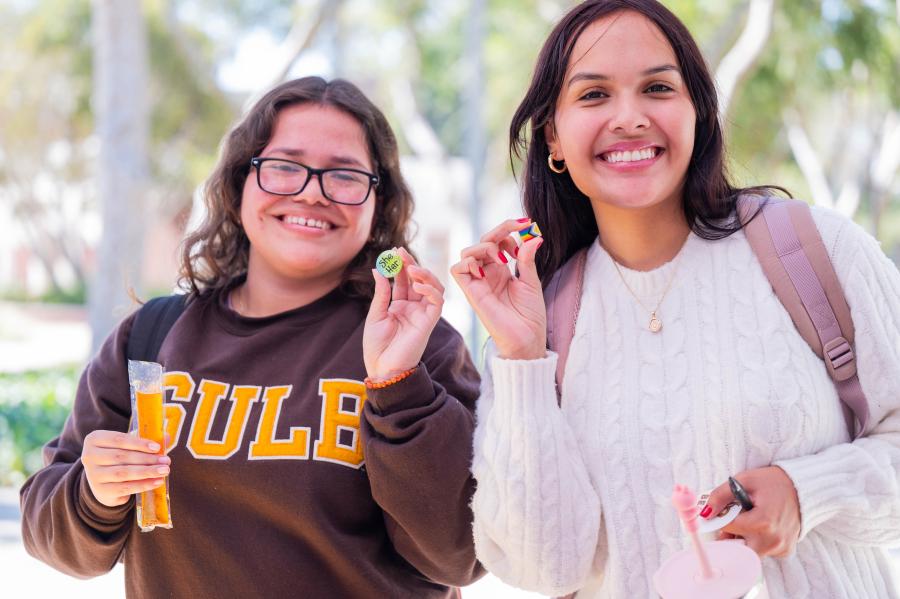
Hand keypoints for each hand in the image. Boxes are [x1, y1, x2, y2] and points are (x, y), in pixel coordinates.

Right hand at [81, 430, 170, 507]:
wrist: (104, 481)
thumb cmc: (118, 457)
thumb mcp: (127, 446)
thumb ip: (144, 441)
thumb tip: (167, 437)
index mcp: (95, 439)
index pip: (119, 439)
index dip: (139, 443)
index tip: (157, 447)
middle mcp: (89, 456)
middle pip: (122, 457)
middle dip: (147, 459)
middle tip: (166, 460)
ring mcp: (93, 475)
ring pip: (124, 473)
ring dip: (147, 472)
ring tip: (164, 470)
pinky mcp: (100, 490)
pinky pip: (125, 487)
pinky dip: (143, 485)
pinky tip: (157, 482)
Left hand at [363, 247, 444, 380]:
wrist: (383, 370)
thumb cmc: (377, 347)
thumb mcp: (375, 315)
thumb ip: (381, 293)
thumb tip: (379, 269)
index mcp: (400, 305)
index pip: (403, 280)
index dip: (400, 265)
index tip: (394, 251)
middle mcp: (414, 307)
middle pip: (418, 280)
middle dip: (411, 264)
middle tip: (401, 252)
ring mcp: (423, 314)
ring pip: (433, 287)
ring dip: (424, 275)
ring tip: (411, 267)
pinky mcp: (429, 322)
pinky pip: (437, 302)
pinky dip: (431, 291)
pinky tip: (418, 285)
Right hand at [450, 218, 545, 359]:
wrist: (527, 338)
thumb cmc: (529, 315)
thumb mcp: (531, 281)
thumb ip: (526, 259)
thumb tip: (533, 236)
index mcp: (502, 269)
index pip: (498, 240)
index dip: (509, 229)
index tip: (527, 224)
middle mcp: (488, 273)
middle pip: (483, 241)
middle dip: (499, 230)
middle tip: (517, 229)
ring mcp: (479, 282)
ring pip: (468, 251)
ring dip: (485, 246)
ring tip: (503, 257)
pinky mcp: (471, 292)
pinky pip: (457, 270)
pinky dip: (469, 262)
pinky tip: (487, 267)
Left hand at [703, 466, 800, 557]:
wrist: (803, 489)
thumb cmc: (773, 482)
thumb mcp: (744, 480)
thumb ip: (720, 495)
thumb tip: (705, 512)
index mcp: (762, 523)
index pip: (726, 528)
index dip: (719, 518)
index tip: (720, 511)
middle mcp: (772, 540)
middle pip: (736, 547)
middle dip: (729, 534)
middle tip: (734, 519)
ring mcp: (780, 548)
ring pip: (748, 551)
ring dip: (743, 538)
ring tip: (750, 519)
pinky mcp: (784, 551)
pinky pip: (762, 551)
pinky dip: (757, 540)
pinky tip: (762, 526)